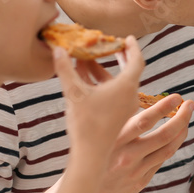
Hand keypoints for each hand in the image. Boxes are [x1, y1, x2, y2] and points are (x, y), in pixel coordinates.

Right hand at [55, 39, 144, 166]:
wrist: (91, 154)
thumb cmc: (85, 123)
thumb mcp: (73, 92)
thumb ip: (65, 69)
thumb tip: (57, 49)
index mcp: (126, 86)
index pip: (136, 60)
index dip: (132, 47)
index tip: (128, 37)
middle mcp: (130, 95)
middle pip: (130, 70)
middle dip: (121, 57)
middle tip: (113, 45)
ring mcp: (125, 107)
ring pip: (119, 83)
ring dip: (106, 71)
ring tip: (88, 60)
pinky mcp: (118, 116)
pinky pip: (115, 94)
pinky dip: (104, 84)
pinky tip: (85, 82)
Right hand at [89, 94, 193, 192]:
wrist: (79, 192)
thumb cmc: (88, 155)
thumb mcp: (97, 135)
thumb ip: (119, 121)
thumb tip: (141, 100)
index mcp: (114, 140)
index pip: (145, 120)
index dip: (164, 107)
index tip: (177, 97)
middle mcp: (126, 156)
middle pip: (165, 135)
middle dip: (182, 118)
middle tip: (190, 105)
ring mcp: (135, 171)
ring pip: (168, 149)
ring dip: (181, 132)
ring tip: (186, 119)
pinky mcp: (139, 182)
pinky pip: (160, 161)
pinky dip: (170, 146)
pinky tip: (174, 137)